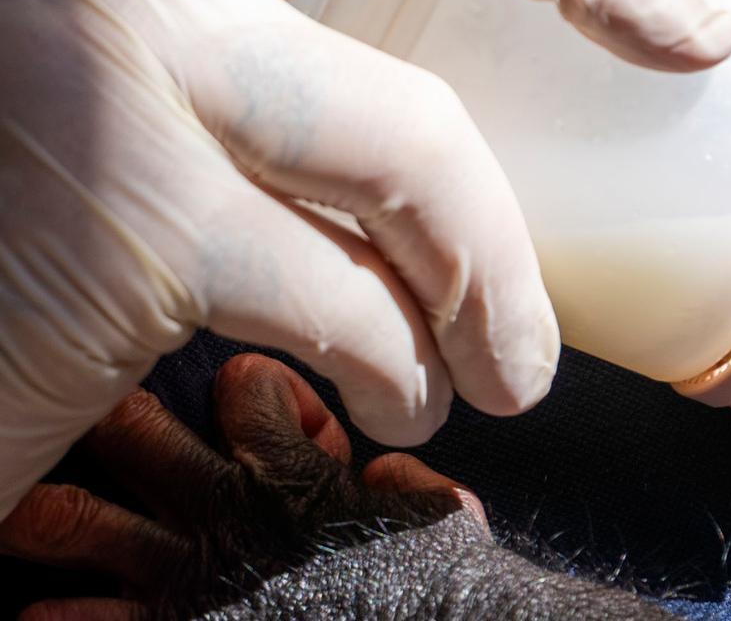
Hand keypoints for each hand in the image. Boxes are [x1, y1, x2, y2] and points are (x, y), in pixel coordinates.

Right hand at [0, 0, 730, 518]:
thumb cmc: (58, 157)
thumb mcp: (142, 3)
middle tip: (705, 35)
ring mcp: (105, 59)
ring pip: (410, 137)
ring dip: (498, 275)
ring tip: (521, 361)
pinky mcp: (124, 222)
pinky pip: (352, 294)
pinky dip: (412, 363)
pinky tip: (414, 397)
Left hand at [0, 354, 487, 618]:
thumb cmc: (430, 585)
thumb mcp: (441, 517)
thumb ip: (408, 479)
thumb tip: (383, 472)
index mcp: (290, 468)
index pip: (244, 381)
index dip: (260, 389)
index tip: (281, 421)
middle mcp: (222, 507)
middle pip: (130, 428)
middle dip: (112, 418)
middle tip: (108, 420)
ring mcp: (181, 572)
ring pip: (71, 519)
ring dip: (48, 513)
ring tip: (30, 505)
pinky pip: (82, 620)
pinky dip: (58, 617)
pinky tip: (42, 615)